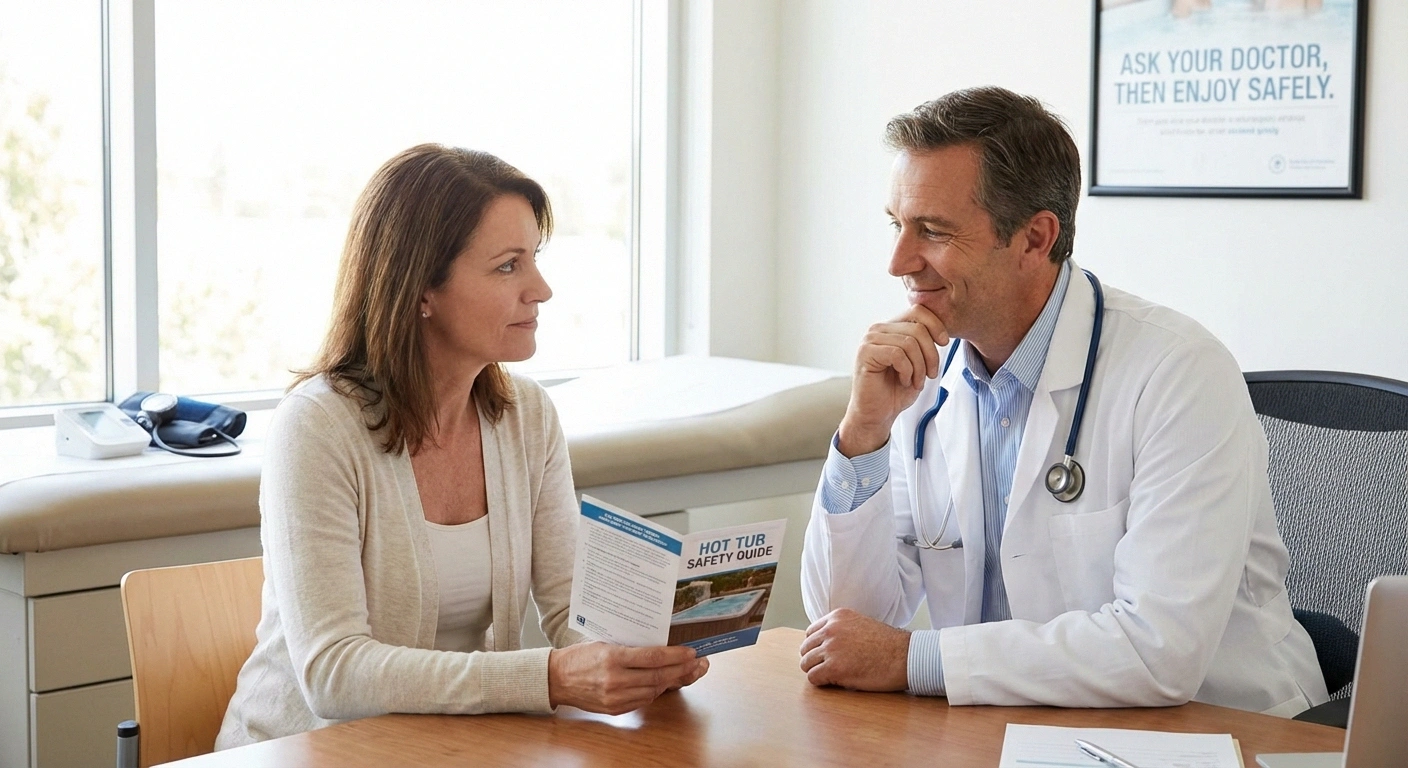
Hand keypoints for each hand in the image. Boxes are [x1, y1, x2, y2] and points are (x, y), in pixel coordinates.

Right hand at [547, 642, 707, 714]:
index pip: (653, 657)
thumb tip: (661, 646)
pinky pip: (643, 701)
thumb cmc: (580, 656)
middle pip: (658, 676)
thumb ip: (631, 647)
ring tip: (686, 673)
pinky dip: (656, 692)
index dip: (675, 655)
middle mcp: (615, 679)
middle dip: (681, 670)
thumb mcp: (605, 642)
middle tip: (697, 664)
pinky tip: (664, 684)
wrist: (556, 678)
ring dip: (672, 682)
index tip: (690, 652)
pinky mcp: (615, 709)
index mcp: (613, 657)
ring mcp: (615, 697)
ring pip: (654, 691)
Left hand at [799, 608, 909, 690]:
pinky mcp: (834, 668)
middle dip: (814, 660)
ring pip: (806, 664)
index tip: (826, 656)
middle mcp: (830, 630)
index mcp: (837, 617)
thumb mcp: (860, 625)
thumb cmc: (888, 645)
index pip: (810, 633)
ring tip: (833, 677)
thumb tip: (824, 645)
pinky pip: (813, 678)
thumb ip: (841, 630)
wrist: (905, 656)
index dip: (817, 647)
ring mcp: (831, 648)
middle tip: (828, 669)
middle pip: (805, 648)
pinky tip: (835, 682)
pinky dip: (821, 682)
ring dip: (817, 672)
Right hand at [837, 305, 949, 456]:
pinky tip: (904, 381)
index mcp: (891, 327)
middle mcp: (878, 329)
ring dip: (919, 367)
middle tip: (930, 375)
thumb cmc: (896, 390)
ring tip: (916, 381)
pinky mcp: (865, 353)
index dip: (936, 325)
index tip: (944, 343)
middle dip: (931, 354)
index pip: (918, 311)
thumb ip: (924, 344)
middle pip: (918, 328)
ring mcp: (870, 339)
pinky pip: (897, 354)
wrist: (877, 414)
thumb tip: (942, 332)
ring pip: (910, 342)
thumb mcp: (918, 363)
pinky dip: (907, 371)